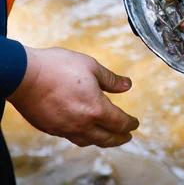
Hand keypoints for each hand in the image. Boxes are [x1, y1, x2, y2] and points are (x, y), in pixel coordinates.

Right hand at [7, 47, 138, 147]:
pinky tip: (83, 130)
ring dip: (103, 140)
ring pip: (89, 141)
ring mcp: (65, 129)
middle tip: (127, 136)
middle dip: (120, 138)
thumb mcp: (91, 66)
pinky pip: (72, 138)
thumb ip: (111, 79)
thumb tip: (127, 85)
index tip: (135, 123)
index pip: (119, 122)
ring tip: (108, 136)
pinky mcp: (51, 128)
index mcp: (96, 108)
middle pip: (107, 138)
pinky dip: (84, 136)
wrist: (25, 76)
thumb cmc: (58, 67)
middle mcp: (82, 124)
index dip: (130, 124)